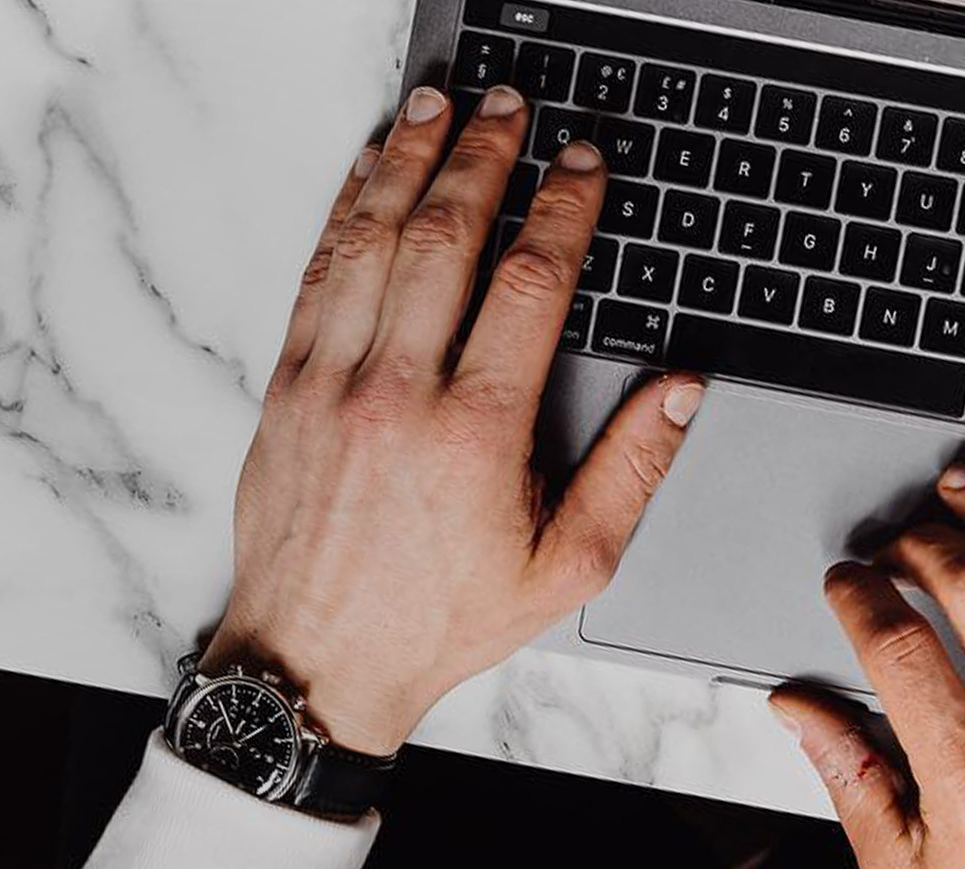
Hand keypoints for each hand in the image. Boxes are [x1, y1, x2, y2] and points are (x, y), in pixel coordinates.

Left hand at [205, 86, 703, 754]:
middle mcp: (397, 391)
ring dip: (409, 164)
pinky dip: (345, 213)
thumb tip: (677, 392)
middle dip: (485, 159)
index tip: (583, 167)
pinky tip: (370, 176)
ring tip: (439, 112)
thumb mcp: (567, 567)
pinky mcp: (287, 388)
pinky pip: (317, 275)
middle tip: (512, 110)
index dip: (563, 210)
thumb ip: (629, 471)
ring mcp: (331, 382)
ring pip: (372, 240)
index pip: (529, 284)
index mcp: (476, 431)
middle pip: (446, 238)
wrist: (316, 660)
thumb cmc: (439, 620)